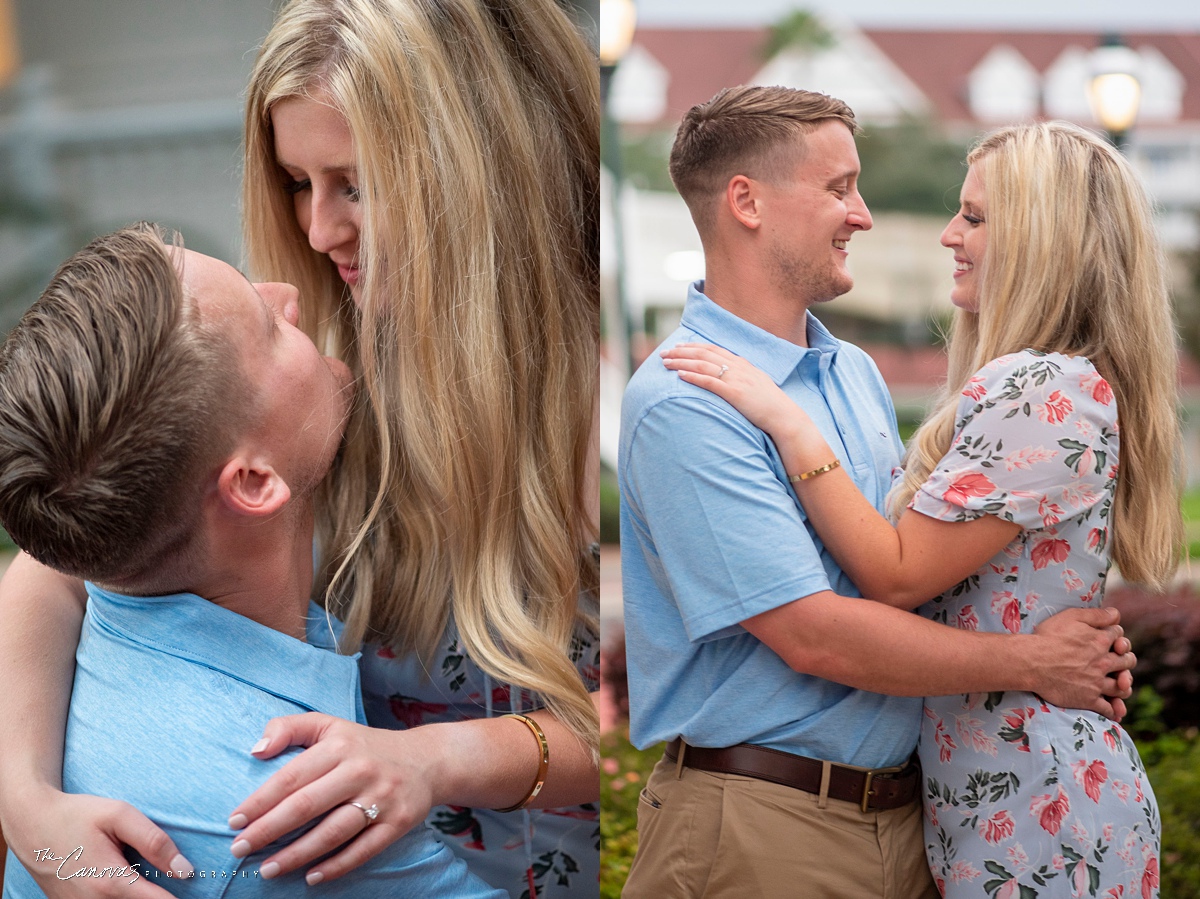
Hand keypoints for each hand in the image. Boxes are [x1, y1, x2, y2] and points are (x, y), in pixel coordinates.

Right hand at [2, 786, 188, 898]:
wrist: (31, 824)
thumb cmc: (77, 816)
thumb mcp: (119, 815)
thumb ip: (154, 842)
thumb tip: (183, 869)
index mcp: (111, 884)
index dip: (178, 898)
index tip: (189, 883)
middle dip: (157, 894)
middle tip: (158, 871)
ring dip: (137, 893)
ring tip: (135, 870)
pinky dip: (119, 895)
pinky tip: (119, 877)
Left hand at [226, 714, 435, 884]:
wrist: (426, 760)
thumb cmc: (365, 746)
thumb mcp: (330, 724)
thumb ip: (290, 727)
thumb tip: (256, 750)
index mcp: (340, 746)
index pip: (291, 776)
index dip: (260, 801)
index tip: (234, 821)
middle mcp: (361, 771)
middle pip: (307, 805)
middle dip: (268, 830)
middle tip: (239, 849)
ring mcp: (382, 798)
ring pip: (333, 832)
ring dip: (297, 854)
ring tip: (267, 870)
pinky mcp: (398, 822)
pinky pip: (363, 849)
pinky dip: (336, 866)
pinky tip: (311, 877)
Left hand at [661, 343, 809, 438]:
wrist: (784, 416)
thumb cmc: (770, 405)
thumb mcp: (756, 384)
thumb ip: (742, 377)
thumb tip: (728, 378)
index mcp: (742, 364)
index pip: (713, 349)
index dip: (693, 346)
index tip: (678, 346)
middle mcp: (738, 367)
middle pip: (704, 354)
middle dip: (681, 352)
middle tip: (664, 353)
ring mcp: (736, 379)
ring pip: (702, 365)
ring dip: (682, 362)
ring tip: (666, 363)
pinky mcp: (734, 393)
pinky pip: (709, 382)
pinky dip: (693, 376)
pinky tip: (679, 376)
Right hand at [1030, 607, 1134, 720]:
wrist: (1030, 662)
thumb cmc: (1047, 637)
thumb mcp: (1070, 616)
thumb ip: (1096, 614)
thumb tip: (1116, 614)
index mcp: (1101, 641)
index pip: (1119, 635)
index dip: (1116, 635)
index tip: (1110, 638)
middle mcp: (1104, 663)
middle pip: (1127, 661)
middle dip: (1126, 660)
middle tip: (1120, 662)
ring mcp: (1097, 683)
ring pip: (1122, 688)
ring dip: (1123, 686)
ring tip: (1120, 685)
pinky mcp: (1088, 699)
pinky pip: (1107, 709)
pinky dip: (1113, 710)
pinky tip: (1113, 710)